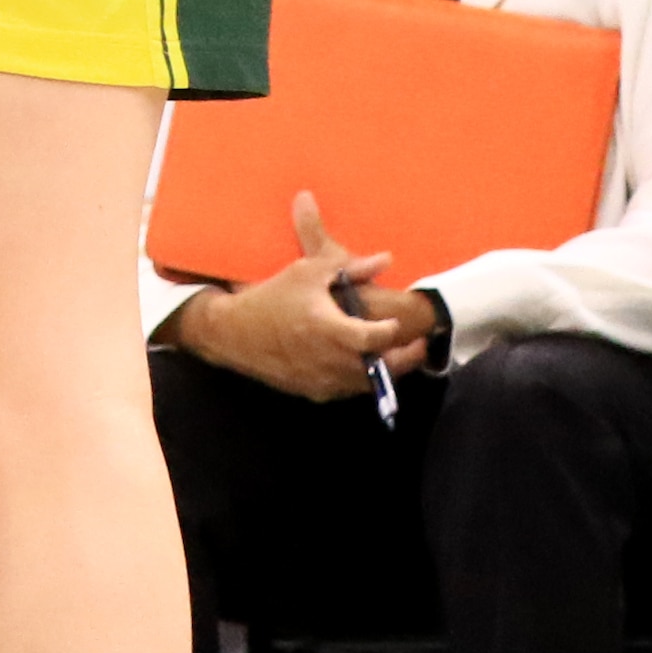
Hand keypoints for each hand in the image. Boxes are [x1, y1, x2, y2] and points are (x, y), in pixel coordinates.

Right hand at [184, 193, 434, 400]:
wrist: (233, 332)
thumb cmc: (271, 297)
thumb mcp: (307, 272)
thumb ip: (350, 267)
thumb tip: (386, 260)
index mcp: (328, 329)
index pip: (375, 338)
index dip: (394, 331)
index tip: (400, 322)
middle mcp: (329, 360)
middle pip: (383, 369)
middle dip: (406, 358)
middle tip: (418, 345)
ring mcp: (323, 380)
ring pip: (368, 384)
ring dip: (387, 371)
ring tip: (396, 354)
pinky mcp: (315, 392)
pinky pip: (348, 390)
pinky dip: (361, 379)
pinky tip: (363, 364)